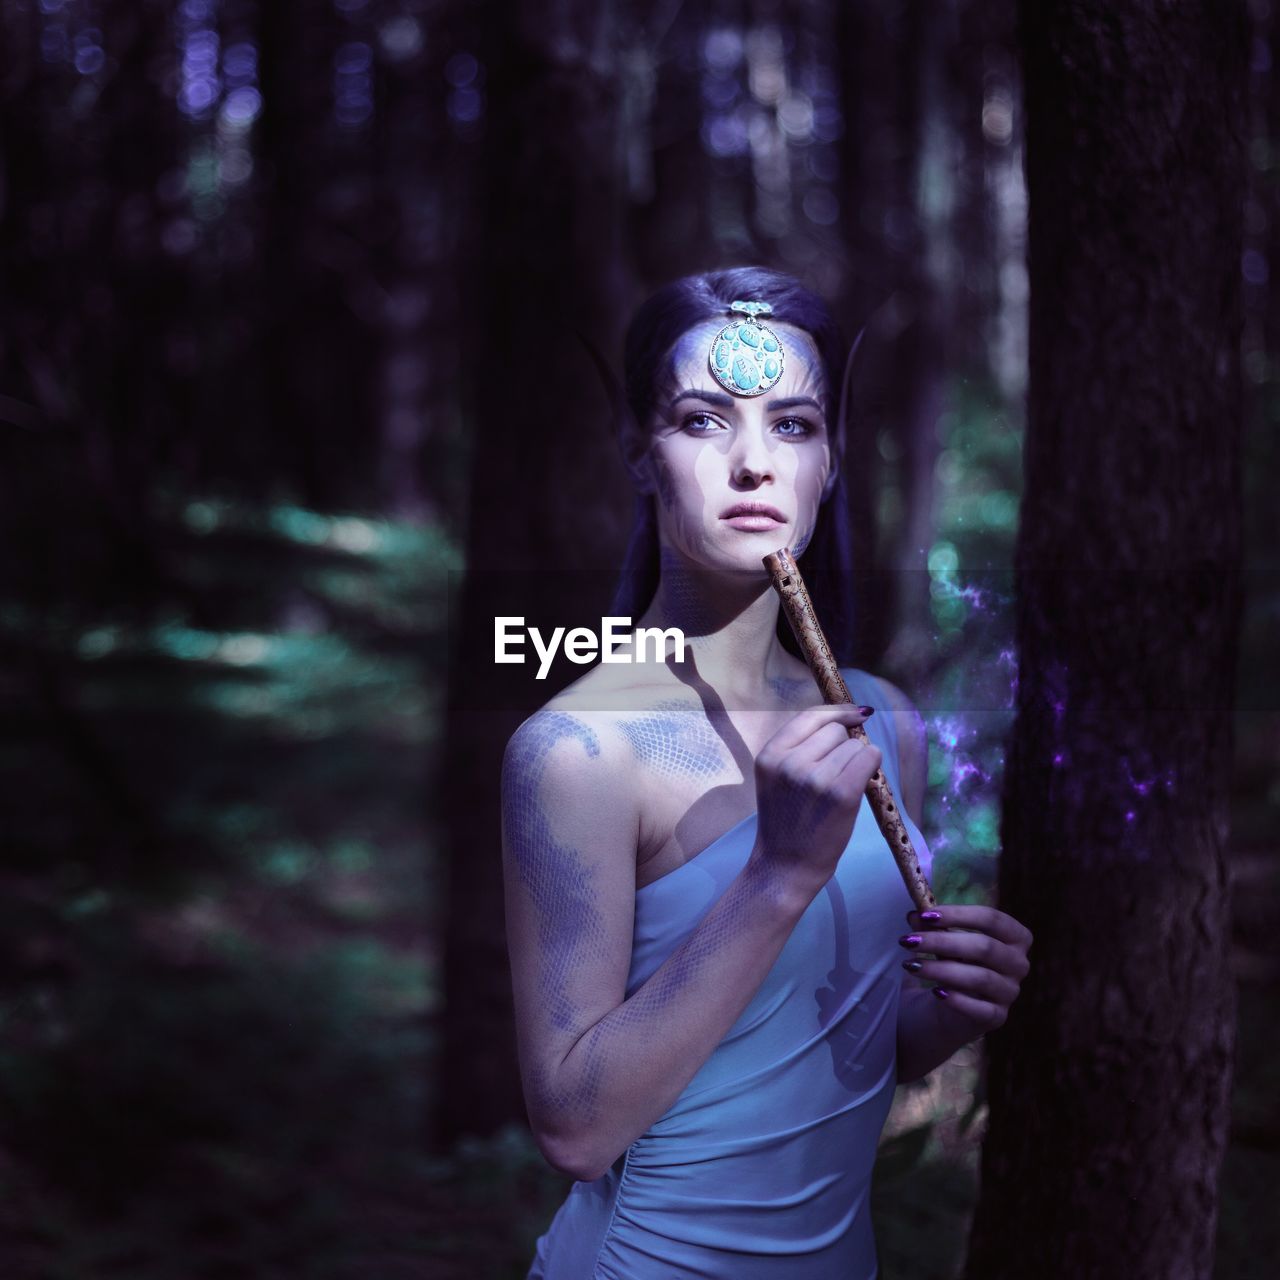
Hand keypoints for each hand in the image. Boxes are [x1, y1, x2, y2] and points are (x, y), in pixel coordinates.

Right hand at [753, 702, 880, 895]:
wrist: (784, 867)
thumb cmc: (785, 823)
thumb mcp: (776, 778)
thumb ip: (799, 748)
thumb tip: (848, 717)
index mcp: (770, 755)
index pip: (810, 716)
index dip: (837, 713)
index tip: (857, 714)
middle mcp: (789, 762)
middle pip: (836, 730)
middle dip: (842, 746)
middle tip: (833, 776)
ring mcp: (815, 777)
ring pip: (854, 745)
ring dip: (856, 761)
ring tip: (840, 788)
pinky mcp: (841, 793)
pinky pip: (869, 758)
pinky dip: (871, 766)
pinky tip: (862, 782)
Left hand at [899, 904, 1032, 1036]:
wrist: (944, 1010)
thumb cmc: (949, 964)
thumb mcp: (939, 943)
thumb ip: (931, 927)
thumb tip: (915, 914)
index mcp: (1014, 937)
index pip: (992, 918)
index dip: (959, 914)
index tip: (926, 915)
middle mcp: (1019, 964)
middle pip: (985, 947)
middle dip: (943, 942)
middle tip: (910, 941)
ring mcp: (1010, 992)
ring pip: (981, 977)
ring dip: (941, 969)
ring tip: (911, 965)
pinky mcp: (998, 1017)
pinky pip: (980, 1009)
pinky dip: (958, 999)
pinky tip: (936, 992)